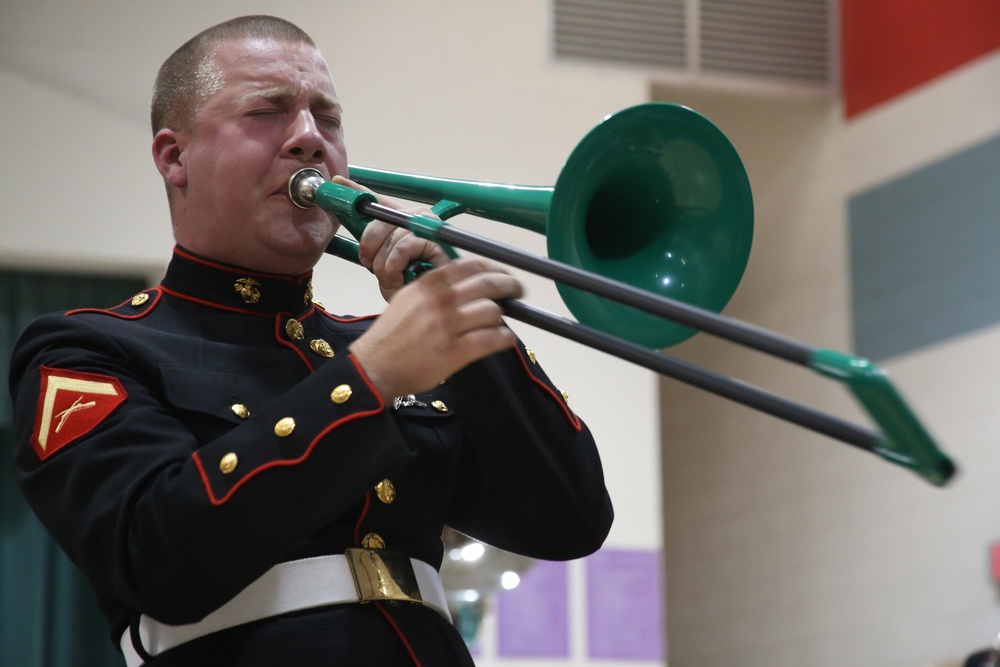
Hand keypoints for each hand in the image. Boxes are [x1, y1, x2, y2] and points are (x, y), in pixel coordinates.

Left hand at [331, 175, 450, 301]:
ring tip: (392, 278)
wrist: (434, 302)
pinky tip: (402, 278)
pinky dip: (396, 268)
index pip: (378, 200)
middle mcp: (417, 216)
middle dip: (369, 248)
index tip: (338, 183)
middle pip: (379, 220)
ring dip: (384, 266)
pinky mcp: (435, 238)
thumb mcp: (385, 263)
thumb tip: (353, 230)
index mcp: (404, 219)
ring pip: (390, 238)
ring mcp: (428, 224)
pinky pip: (402, 248)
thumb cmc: (412, 283)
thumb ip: (373, 247)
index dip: (357, 191)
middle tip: (372, 266)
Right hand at [348, 258, 523, 400]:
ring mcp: (448, 327)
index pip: (471, 265)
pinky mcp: (455, 352)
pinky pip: (491, 339)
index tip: (504, 274)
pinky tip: (505, 339)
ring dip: (501, 317)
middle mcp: (439, 301)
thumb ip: (435, 287)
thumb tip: (467, 282)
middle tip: (517, 291)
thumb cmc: (391, 336)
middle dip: (509, 286)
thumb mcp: (408, 298)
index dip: (495, 268)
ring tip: (499, 322)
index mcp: (428, 285)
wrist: (375, 367)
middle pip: (488, 284)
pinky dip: (504, 338)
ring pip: (491, 312)